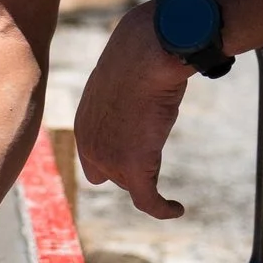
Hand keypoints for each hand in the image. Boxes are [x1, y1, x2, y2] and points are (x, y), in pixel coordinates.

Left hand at [71, 5, 192, 218]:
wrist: (146, 54)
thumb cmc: (141, 53)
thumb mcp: (126, 69)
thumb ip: (130, 83)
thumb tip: (152, 65)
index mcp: (85, 121)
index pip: (93, 156)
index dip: (110, 160)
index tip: (131, 159)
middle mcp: (90, 144)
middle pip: (111, 174)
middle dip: (129, 170)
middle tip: (153, 162)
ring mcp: (109, 158)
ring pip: (132, 183)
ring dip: (149, 179)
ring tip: (164, 173)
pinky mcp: (134, 168)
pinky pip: (148, 200)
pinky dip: (162, 208)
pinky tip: (177, 209)